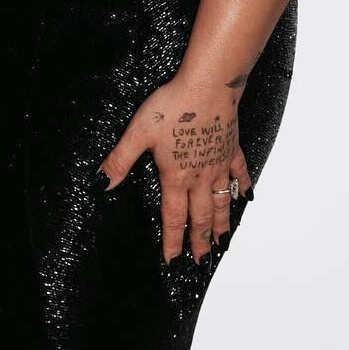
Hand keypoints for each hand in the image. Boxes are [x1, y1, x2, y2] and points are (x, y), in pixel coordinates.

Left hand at [96, 75, 254, 263]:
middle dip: (198, 243)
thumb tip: (103, 183)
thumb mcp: (138, 132)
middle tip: (200, 264)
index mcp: (175, 176)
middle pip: (200, 218)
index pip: (173, 217)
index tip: (172, 262)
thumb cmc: (172, 105)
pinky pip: (239, 174)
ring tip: (222, 244)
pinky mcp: (231, 149)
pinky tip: (245, 198)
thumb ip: (120, 160)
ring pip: (221, 203)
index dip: (171, 242)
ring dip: (221, 225)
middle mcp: (200, 177)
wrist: (208, 86)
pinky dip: (242, 188)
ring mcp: (218, 164)